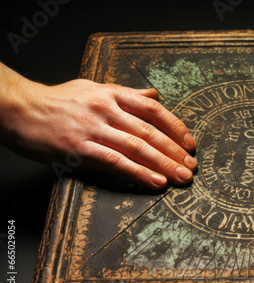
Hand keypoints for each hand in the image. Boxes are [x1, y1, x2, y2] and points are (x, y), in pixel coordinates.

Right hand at [0, 66, 196, 188]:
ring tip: (181, 177)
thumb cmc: (58, 100)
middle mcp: (107, 110)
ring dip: (163, 164)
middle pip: (150, 132)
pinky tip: (155, 182)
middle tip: (192, 166)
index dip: (176, 127)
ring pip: (137, 148)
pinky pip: (115, 162)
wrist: (20, 109)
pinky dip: (138, 173)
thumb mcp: (94, 88)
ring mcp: (93, 129)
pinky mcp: (80, 149)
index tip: (190, 143)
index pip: (153, 110)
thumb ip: (127, 94)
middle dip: (175, 151)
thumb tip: (154, 96)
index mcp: (112, 94)